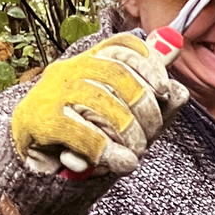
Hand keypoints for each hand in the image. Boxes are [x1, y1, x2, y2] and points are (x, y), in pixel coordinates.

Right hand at [11, 36, 189, 177]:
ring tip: (136, 154)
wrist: (36, 168)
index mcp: (89, 63)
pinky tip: (123, 163)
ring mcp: (51, 93)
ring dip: (128, 131)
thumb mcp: (124, 115)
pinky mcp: (40, 121)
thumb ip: (149, 95)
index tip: (165, 89)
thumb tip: (178, 74)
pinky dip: (109, 151)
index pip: (122, 46)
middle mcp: (68, 70)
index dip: (149, 64)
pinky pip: (83, 132)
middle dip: (144, 107)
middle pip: (117, 73)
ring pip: (102, 100)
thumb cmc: (86, 137)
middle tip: (151, 135)